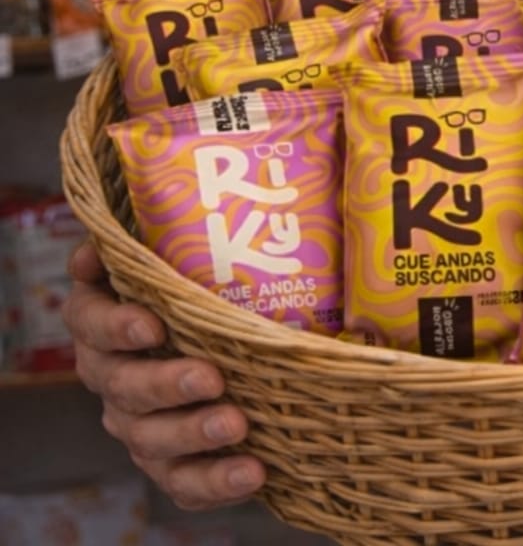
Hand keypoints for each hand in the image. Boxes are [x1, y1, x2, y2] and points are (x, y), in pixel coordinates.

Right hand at [63, 240, 266, 509]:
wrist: (240, 351)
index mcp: (106, 323)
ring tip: (236, 425)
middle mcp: (113, 376)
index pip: (91, 320)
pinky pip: (182, 482)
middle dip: (166, 383)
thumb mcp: (189, 254)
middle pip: (123, 385)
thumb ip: (168, 231)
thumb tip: (154, 216)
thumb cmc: (208, 287)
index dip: (115, 325)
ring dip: (192, 434)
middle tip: (211, 378)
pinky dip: (215, 483)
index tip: (152, 325)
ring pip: (149, 438)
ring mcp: (138, 424)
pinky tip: (253, 472)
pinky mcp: (171, 464)